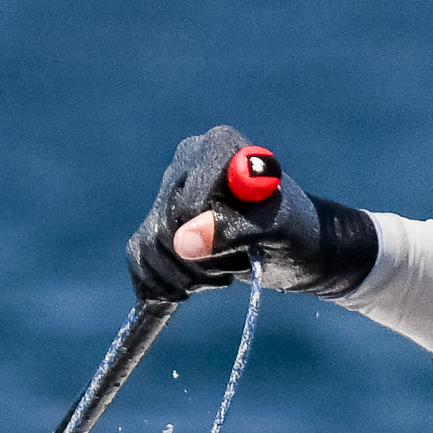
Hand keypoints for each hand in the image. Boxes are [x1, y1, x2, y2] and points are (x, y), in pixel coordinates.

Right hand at [128, 125, 377, 302]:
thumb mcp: (276, 228)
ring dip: (187, 278)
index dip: (209, 231)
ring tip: (223, 275)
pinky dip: (163, 284)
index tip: (242, 244)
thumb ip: (235, 230)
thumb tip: (186, 242)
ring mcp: (167, 193)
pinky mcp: (156, 224)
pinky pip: (138, 258)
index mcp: (219, 146)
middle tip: (235, 269)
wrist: (294, 247)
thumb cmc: (294, 229)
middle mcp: (186, 162)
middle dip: (201, 260)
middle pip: (166, 225)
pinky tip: (193, 286)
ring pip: (149, 246)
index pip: (189, 199)